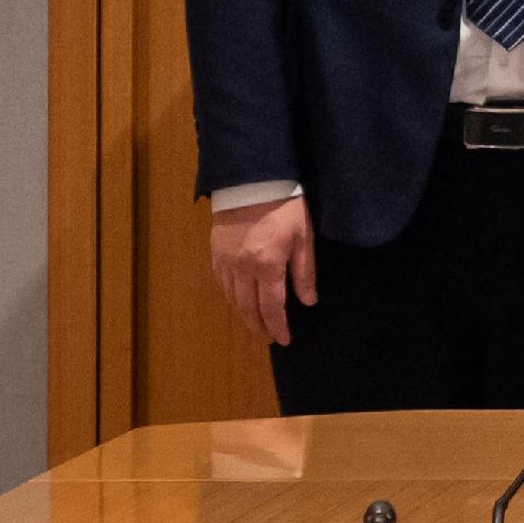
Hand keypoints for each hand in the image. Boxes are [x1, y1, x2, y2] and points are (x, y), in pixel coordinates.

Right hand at [209, 197, 316, 349]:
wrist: (251, 182)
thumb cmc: (285, 207)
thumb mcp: (304, 237)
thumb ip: (305, 272)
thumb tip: (308, 302)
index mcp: (267, 264)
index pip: (272, 306)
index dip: (278, 326)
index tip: (283, 341)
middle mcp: (242, 268)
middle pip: (248, 308)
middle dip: (259, 327)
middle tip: (268, 341)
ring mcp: (225, 262)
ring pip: (232, 299)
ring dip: (243, 317)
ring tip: (255, 328)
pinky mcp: (215, 254)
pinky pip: (221, 284)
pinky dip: (230, 299)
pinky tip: (238, 304)